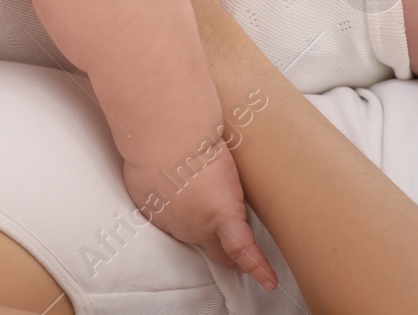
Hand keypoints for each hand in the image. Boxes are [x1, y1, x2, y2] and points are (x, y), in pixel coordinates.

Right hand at [122, 142, 275, 286]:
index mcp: (222, 218)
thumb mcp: (230, 176)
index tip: (269, 281)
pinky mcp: (148, 209)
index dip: (258, 268)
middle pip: (213, 249)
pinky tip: (166, 180)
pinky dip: (166, 204)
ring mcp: (169, 221)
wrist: (165, 135)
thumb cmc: (201, 147)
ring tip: (190, 185)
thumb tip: (224, 206)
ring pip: (185, 232)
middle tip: (226, 231)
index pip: (243, 252)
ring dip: (191, 219)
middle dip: (222, 246)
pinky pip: (161, 215)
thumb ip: (228, 202)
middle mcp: (195, 228)